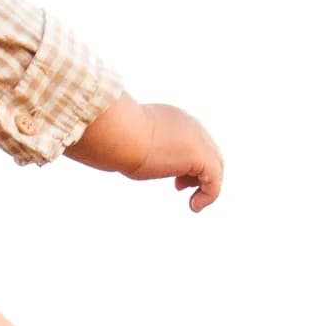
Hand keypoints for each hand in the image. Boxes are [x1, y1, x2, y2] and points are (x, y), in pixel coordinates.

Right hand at [68, 96, 224, 211]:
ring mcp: (199, 139)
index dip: (189, 163)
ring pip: (216, 166)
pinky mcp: (202, 157)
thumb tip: (110, 154)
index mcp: (174, 118)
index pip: (194, 140)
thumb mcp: (122, 142)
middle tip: (181, 188)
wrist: (120, 133)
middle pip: (210, 151)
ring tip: (193, 203)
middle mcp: (191, 125)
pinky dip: (209, 196)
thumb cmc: (114, 137)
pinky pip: (215, 181)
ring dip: (206, 186)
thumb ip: (126, 147)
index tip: (177, 180)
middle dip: (200, 173)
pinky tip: (193, 206)